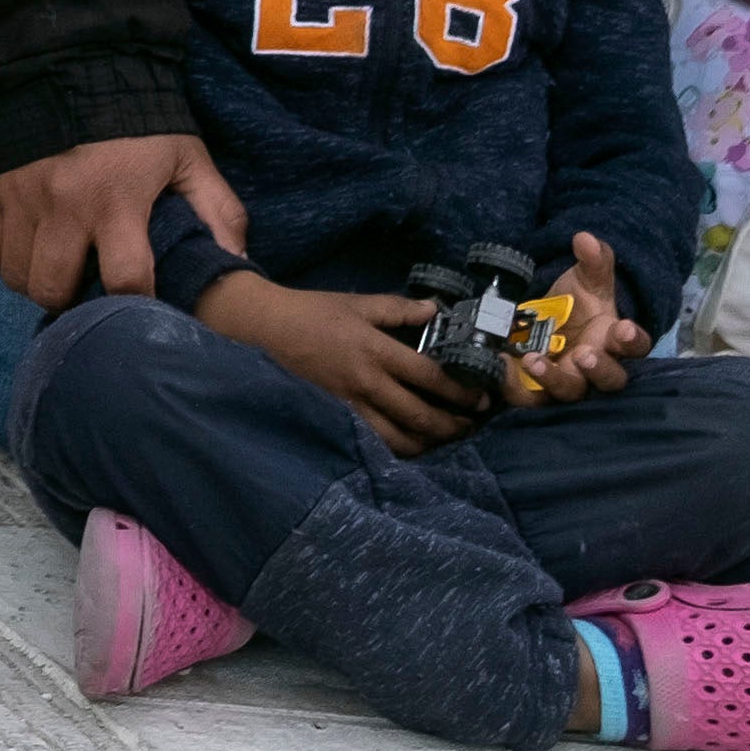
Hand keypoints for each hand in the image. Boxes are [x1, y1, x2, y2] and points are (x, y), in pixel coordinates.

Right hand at [0, 131, 249, 311]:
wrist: (69, 66)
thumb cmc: (136, 123)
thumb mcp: (187, 159)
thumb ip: (218, 212)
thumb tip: (235, 266)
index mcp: (117, 202)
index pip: (124, 282)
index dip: (135, 302)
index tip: (140, 300)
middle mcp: (62, 207)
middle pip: (54, 288)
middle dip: (74, 300)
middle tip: (88, 286)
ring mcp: (20, 199)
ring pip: (16, 276)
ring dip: (38, 282)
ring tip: (58, 269)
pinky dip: (5, 258)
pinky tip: (28, 247)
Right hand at [200, 270, 474, 455]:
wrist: (266, 328)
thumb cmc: (314, 312)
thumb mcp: (357, 303)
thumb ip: (398, 308)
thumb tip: (435, 309)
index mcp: (375, 350)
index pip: (430, 377)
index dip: (461, 391)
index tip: (482, 397)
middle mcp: (366, 382)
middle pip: (419, 416)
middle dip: (453, 425)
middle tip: (472, 424)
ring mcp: (349, 404)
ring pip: (398, 438)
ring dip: (428, 442)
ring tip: (445, 437)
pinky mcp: (336, 415)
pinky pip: (373, 441)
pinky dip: (397, 447)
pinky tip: (410, 443)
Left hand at [508, 230, 648, 408]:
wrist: (536, 325)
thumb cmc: (572, 307)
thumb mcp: (583, 282)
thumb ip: (593, 262)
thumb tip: (586, 238)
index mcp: (613, 340)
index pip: (634, 346)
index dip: (632, 341)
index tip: (624, 328)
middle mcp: (595, 368)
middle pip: (610, 380)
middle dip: (599, 369)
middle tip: (584, 354)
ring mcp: (567, 383)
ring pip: (571, 392)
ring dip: (556, 379)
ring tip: (536, 360)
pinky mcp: (535, 392)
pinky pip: (528, 397)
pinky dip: (515, 386)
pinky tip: (504, 369)